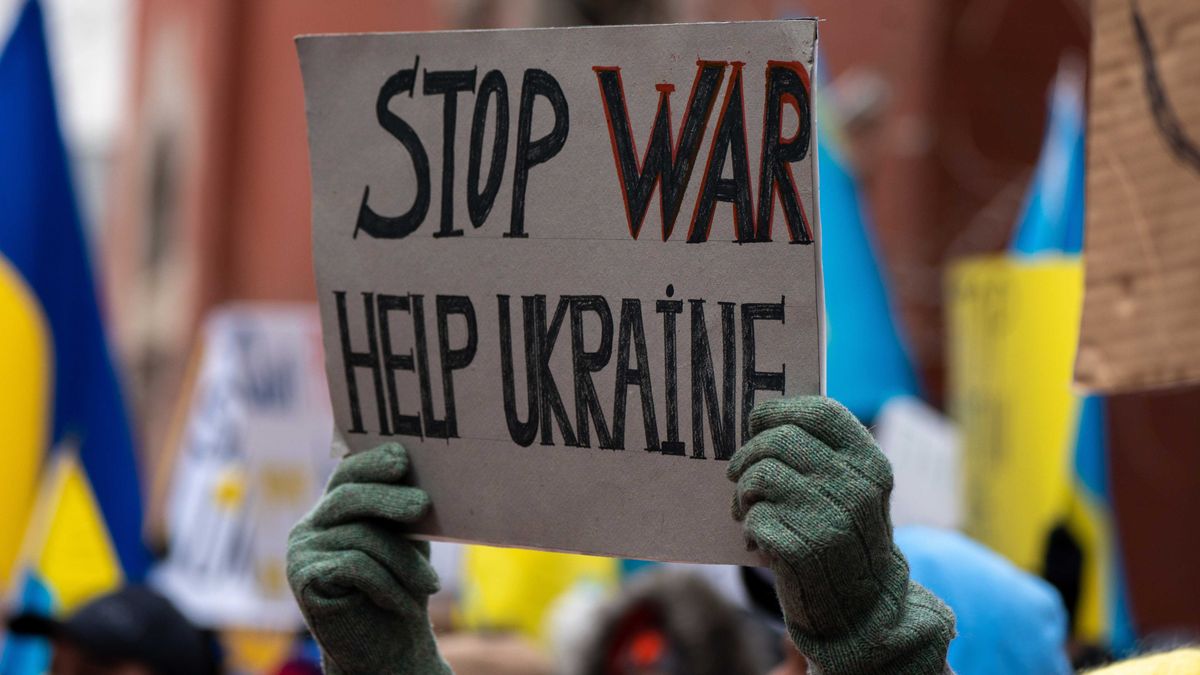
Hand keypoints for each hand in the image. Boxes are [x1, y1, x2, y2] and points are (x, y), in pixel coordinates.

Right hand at [288, 442, 450, 674]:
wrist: (387, 647)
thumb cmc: (402, 586)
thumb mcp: (407, 540)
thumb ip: (404, 509)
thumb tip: (425, 474)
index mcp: (335, 508)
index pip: (348, 473)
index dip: (371, 461)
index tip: (400, 458)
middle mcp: (311, 525)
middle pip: (349, 496)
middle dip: (389, 499)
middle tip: (423, 505)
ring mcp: (301, 550)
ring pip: (360, 535)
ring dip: (403, 561)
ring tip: (430, 584)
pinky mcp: (303, 578)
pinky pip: (354, 566)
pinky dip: (387, 584)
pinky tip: (404, 603)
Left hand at [729, 397, 953, 674]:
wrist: (863, 609)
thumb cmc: (845, 539)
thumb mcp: (853, 490)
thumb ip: (822, 454)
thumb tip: (763, 418)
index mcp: (869, 464)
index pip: (821, 412)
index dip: (780, 411)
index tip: (757, 421)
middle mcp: (855, 487)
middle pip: (778, 441)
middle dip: (747, 456)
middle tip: (738, 476)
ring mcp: (830, 519)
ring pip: (760, 476)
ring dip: (744, 493)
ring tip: (748, 510)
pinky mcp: (803, 550)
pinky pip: (755, 517)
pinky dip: (750, 527)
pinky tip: (759, 541)